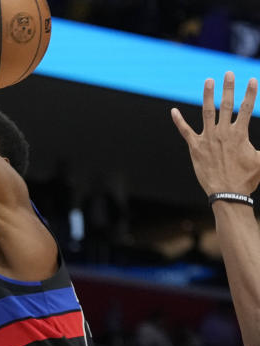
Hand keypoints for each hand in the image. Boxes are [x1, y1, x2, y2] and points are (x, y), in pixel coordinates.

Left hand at [172, 72, 259, 196]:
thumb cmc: (247, 178)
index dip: (250, 93)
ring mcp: (208, 139)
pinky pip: (185, 131)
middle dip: (228, 87)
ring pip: (207, 112)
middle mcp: (223, 132)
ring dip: (208, 95)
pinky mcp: (195, 147)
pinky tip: (172, 111)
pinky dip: (178, 121)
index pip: (247, 108)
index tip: (251, 79)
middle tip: (228, 73)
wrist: (227, 192)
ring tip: (208, 81)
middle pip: (227, 105)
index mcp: (240, 134)